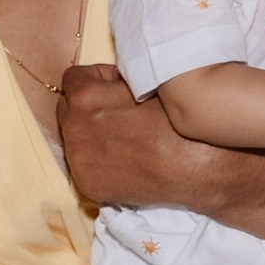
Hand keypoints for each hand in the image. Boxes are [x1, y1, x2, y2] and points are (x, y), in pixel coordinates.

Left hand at [59, 63, 264, 213]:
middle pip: (69, 109)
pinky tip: (122, 159)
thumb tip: (110, 83)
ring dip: (90, 134)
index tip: (116, 89)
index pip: (72, 79)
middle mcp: (73, 130)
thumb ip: (119, 81)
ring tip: (122, 138)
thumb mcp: (147, 83)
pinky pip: (83, 164)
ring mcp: (78, 161)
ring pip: (74, 138)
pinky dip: (97, 159)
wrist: (196, 166)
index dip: (97, 80)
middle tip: (118, 114)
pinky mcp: (87, 185)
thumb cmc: (177, 121)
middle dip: (88, 107)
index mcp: (84, 98)